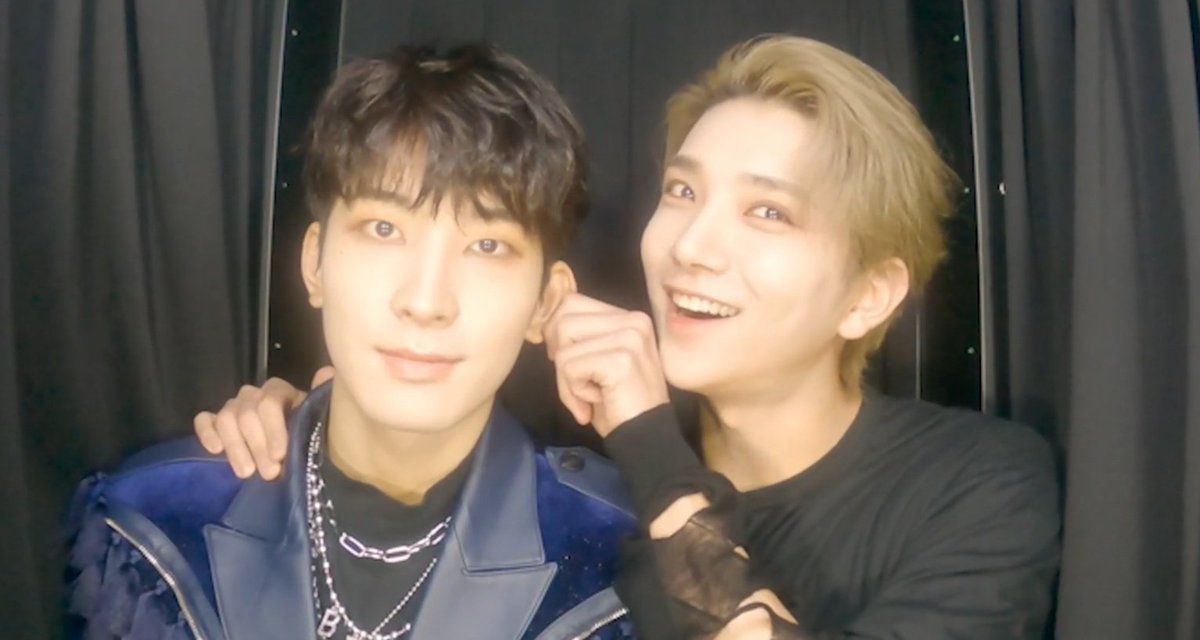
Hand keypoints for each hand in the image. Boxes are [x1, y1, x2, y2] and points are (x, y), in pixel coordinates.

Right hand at [193, 367, 332, 478]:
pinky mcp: (216, 423)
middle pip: (247, 413)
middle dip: (258, 446)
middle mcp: (255, 395)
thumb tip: (326, 374)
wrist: (293, 452)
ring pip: (226, 418)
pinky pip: (204, 420)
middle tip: (269, 473)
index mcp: (280, 392)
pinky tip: (215, 451)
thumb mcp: (319, 421)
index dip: (273, 430)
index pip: (270, 402)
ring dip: (236, 447)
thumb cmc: (308, 435)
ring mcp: (234, 407)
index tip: (280, 456)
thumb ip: (321, 398)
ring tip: (247, 473)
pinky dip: (207, 433)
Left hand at [544, 293, 668, 436]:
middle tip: (578, 382)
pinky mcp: (620, 359)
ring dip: (566, 380)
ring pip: (563, 347)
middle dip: (560, 357)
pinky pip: (569, 368)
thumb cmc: (618, 402)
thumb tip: (544, 318)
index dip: (556, 333)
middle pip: (563, 320)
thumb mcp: (599, 358)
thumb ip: (581, 334)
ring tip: (588, 396)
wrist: (645, 438)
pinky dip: (572, 393)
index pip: (571, 302)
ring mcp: (629, 338)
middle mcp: (633, 320)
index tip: (569, 363)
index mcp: (629, 316)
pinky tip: (595, 403)